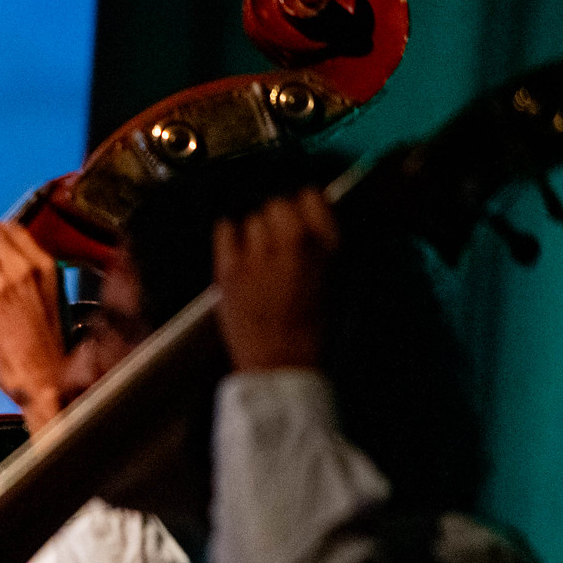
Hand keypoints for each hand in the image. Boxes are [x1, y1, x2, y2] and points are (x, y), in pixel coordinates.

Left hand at [212, 189, 339, 372]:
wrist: (280, 365)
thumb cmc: (314, 331)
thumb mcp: (338, 283)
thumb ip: (327, 246)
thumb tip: (315, 220)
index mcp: (328, 247)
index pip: (312, 196)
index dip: (305, 205)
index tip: (301, 214)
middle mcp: (294, 244)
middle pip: (277, 204)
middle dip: (278, 218)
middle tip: (277, 240)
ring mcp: (258, 255)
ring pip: (252, 219)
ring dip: (255, 232)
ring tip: (259, 256)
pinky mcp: (229, 270)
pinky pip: (224, 230)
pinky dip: (228, 235)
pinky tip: (236, 250)